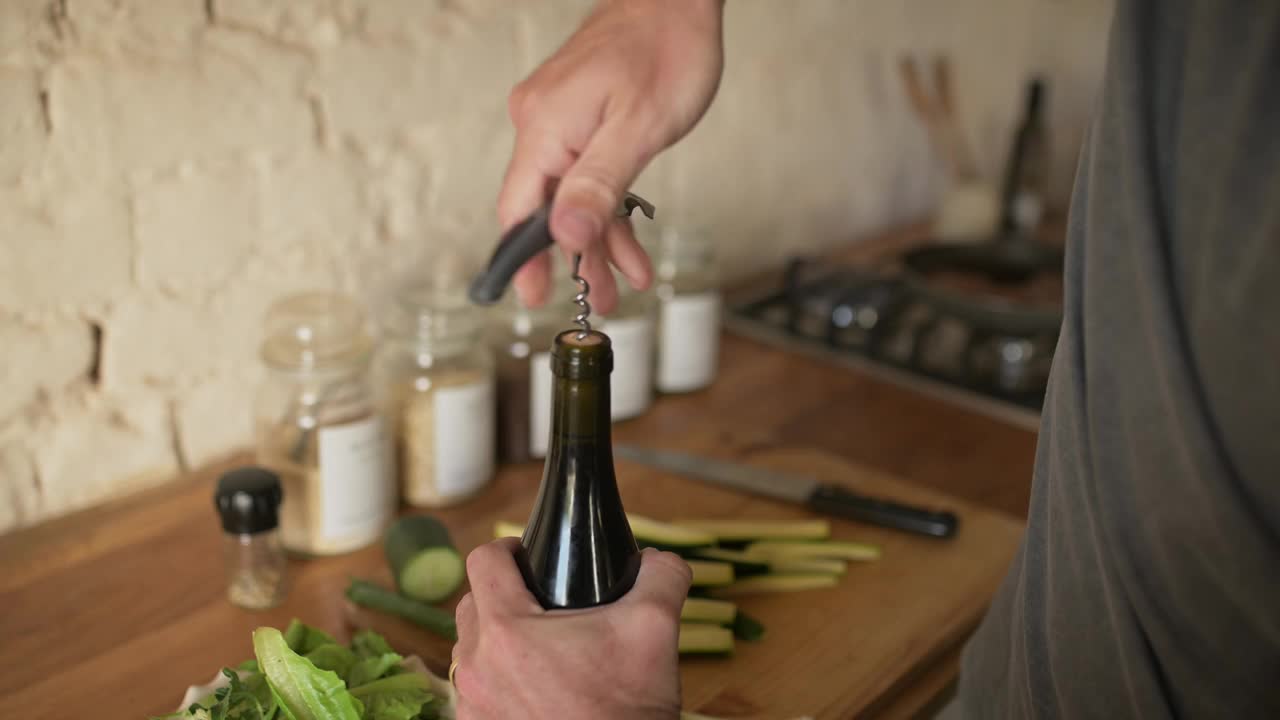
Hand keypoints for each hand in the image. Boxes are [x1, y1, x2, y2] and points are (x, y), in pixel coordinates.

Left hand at [452, 538, 692, 719]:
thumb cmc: (626, 709)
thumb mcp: (655, 629)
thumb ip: (661, 577)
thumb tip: (659, 560)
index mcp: (506, 630)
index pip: (482, 561)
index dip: (509, 548)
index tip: (532, 556)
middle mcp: (473, 667)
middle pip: (472, 605)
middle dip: (504, 595)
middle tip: (545, 604)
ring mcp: (469, 706)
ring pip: (470, 651)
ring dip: (497, 641)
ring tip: (542, 650)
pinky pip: (474, 692)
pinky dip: (497, 682)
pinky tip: (535, 690)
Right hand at [499, 0, 725, 313]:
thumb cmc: (666, 50)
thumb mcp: (638, 128)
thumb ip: (598, 185)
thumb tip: (566, 236)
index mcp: (545, 128)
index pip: (519, 211)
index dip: (525, 260)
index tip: (532, 298)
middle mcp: (541, 123)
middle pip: (546, 209)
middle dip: (575, 258)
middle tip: (596, 299)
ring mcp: (559, 119)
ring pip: (570, 195)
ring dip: (598, 238)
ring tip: (622, 280)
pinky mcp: (577, 115)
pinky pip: (583, 171)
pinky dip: (606, 204)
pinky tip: (627, 237)